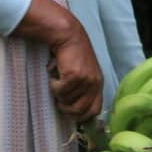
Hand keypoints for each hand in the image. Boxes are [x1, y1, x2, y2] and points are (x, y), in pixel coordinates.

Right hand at [14, 0, 103, 120]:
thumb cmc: (71, 55)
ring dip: (58, 93)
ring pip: (66, 102)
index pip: (94, 111)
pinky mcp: (75, 76)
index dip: (80, 116)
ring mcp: (86, 80)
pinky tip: (55, 74)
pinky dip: (53, 85)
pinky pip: (59, 92)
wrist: (68, 36)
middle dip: (66, 108)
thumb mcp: (83, 74)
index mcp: (98, 84)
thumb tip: (75, 113)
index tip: (69, 111)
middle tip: (59, 96)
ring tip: (58, 79)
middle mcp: (95, 83)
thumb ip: (83, 90)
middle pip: (79, 111)